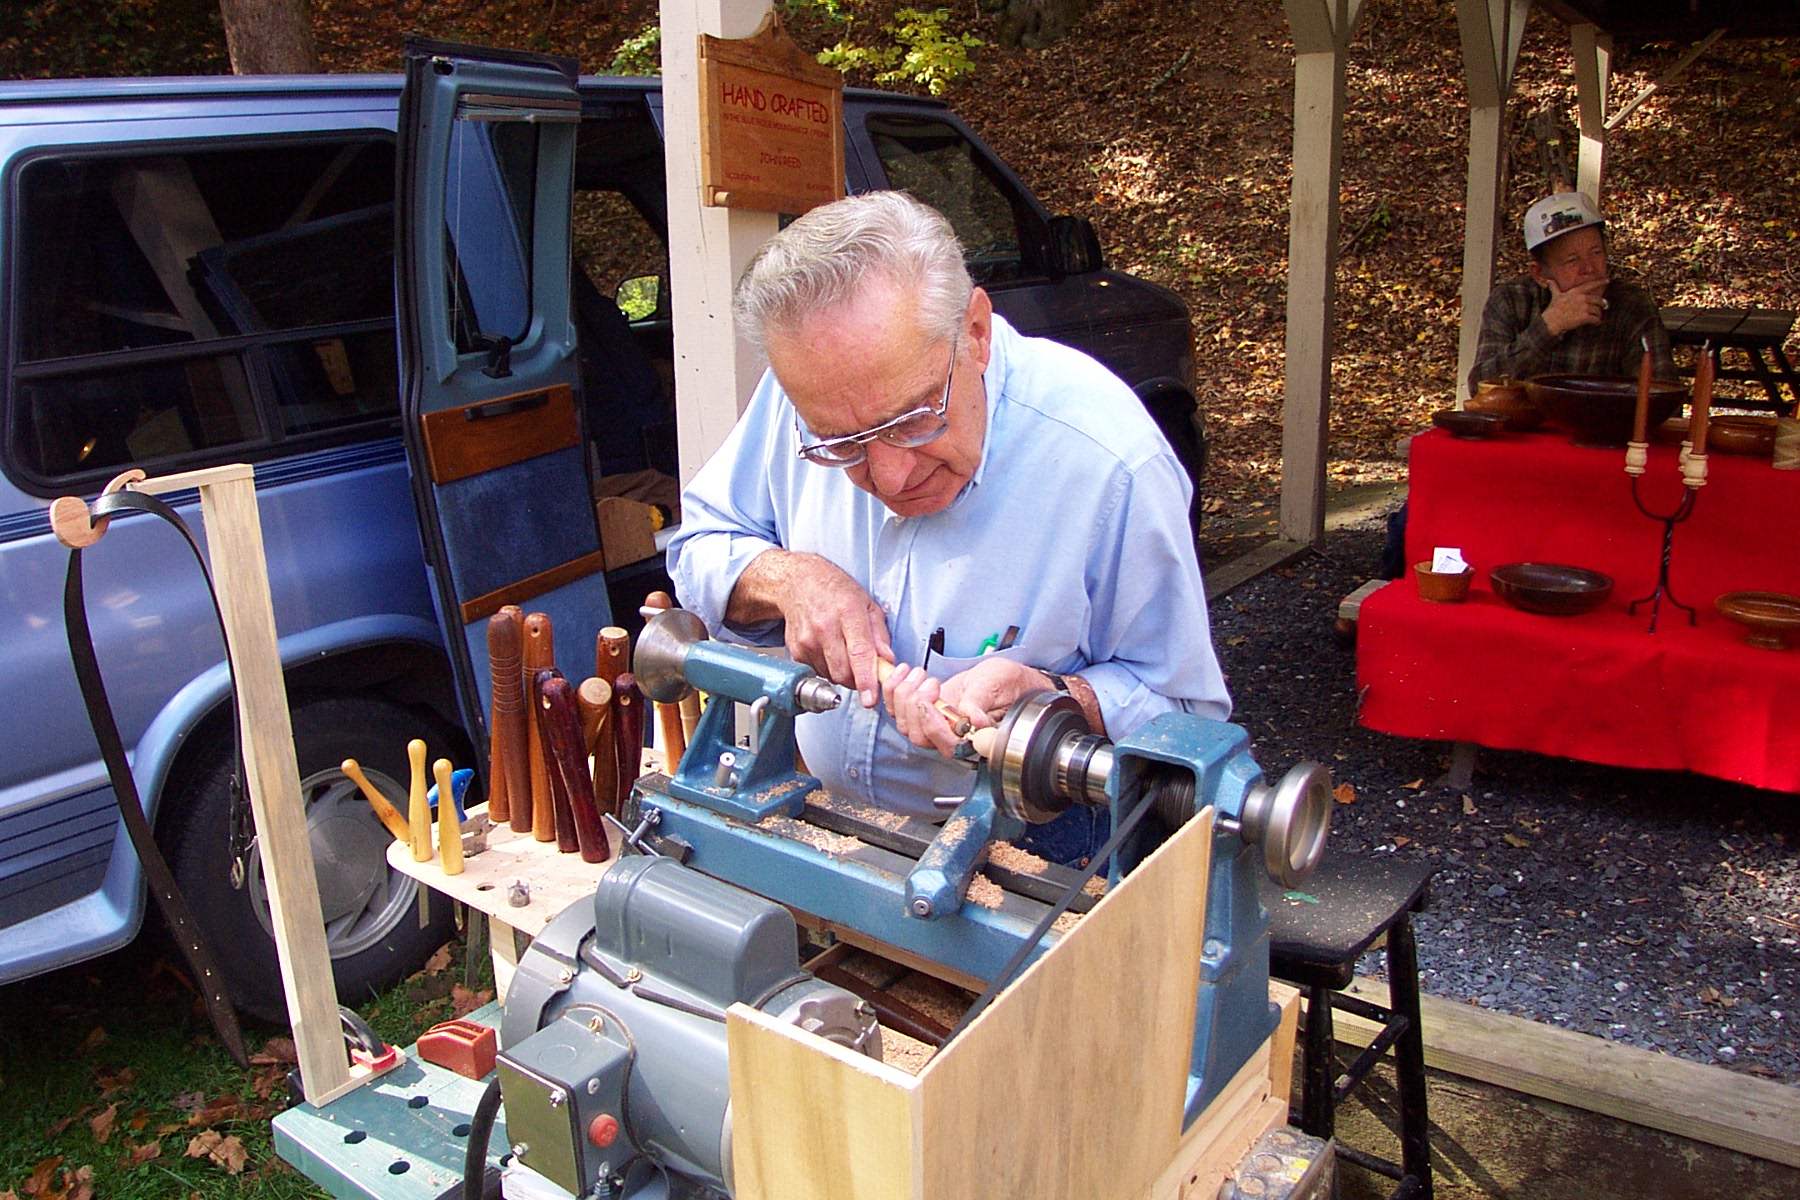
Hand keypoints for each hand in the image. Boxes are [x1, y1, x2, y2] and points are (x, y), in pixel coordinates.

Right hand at [734, 550, 890, 705]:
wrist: (798, 582)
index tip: (871, 698)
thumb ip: (880, 635)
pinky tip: (828, 650)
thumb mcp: (867, 604)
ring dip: (842, 673)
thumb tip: (887, 661)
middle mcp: (825, 627)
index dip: (866, 680)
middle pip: (844, 672)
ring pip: (831, 676)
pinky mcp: (796, 650)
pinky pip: (817, 672)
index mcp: (848, 613)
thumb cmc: (835, 591)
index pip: (859, 653)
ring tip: (843, 651)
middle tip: (863, 670)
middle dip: (858, 679)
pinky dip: (827, 668)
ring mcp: (807, 640)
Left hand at [883, 657, 1056, 757]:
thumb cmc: (1007, 685)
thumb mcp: (996, 686)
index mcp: (973, 738)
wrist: (1004, 679)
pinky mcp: (925, 711)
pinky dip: (894, 690)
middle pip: (919, 736)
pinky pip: (899, 709)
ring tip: (918, 672)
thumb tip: (974, 720)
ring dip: (903, 695)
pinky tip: (903, 672)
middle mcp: (952, 737)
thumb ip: (980, 702)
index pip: (947, 746)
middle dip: (915, 705)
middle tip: (929, 681)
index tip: (929, 702)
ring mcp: (936, 725)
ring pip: (905, 724)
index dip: (934, 728)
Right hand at [1541, 277, 1608, 335]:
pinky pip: (1596, 319)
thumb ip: (1554, 287)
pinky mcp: (1585, 317)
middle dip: (1603, 303)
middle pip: (1598, 300)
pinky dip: (1597, 321)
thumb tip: (1548, 280)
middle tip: (1605, 305)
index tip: (1607, 280)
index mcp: (1576, 291)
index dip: (1600, 282)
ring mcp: (1584, 308)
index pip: (1591, 285)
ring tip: (1597, 316)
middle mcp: (1582, 298)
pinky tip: (1597, 323)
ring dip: (1598, 314)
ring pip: (1597, 310)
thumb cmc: (1553, 308)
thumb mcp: (1555, 295)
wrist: (1552, 321)